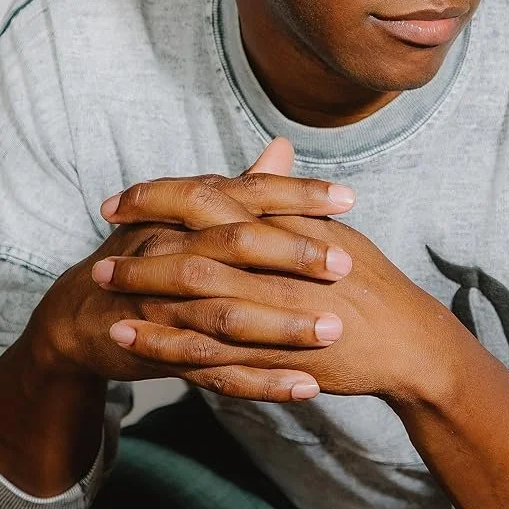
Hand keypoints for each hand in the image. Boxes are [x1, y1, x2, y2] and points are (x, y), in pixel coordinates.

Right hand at [28, 138, 358, 402]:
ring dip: (282, 326)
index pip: (247, 195)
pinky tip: (306, 386)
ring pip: (227, 314)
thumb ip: (243, 188)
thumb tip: (283, 146)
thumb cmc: (150, 256)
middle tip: (345, 266)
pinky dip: (262, 382)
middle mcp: (172, 251)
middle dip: (293, 257)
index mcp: (186, 215)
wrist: (80, 314)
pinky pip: (216, 371)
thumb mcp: (190, 217)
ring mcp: (163, 305)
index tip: (348, 199)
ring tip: (333, 331)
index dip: (296, 195)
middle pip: (235, 248)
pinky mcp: (161, 352)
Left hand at [97, 142, 467, 404]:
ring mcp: (276, 314)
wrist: (409, 342)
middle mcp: (276, 267)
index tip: (118, 200)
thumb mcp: (329, 227)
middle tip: (99, 251)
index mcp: (284, 227)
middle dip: (140, 249)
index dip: (158, 197)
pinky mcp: (276, 357)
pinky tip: (134, 343)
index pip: (210, 200)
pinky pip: (211, 354)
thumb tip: (268, 151)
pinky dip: (169, 346)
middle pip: (193, 250)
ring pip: (194, 303)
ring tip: (101, 292)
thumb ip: (288, 194)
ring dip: (144, 296)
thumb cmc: (368, 281)